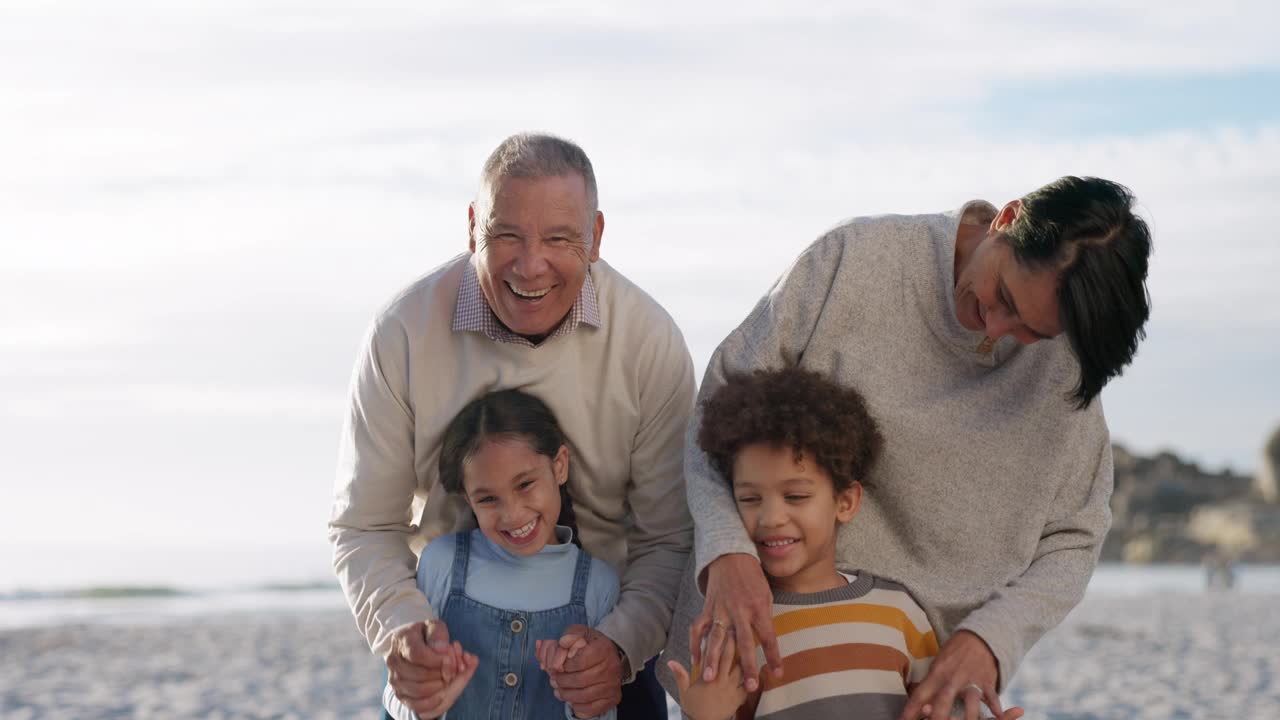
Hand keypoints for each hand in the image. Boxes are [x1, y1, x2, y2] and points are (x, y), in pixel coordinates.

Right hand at [386, 620, 458, 716]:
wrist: (411, 647)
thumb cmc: (427, 637)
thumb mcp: (435, 628)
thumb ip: (439, 635)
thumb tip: (442, 649)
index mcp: (403, 639)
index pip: (417, 654)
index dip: (437, 660)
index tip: (449, 659)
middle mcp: (394, 659)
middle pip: (419, 674)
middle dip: (441, 674)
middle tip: (452, 670)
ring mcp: (394, 677)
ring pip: (417, 690)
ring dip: (438, 687)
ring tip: (447, 679)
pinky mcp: (398, 692)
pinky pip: (414, 703)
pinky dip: (431, 701)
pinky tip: (441, 694)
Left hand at [544, 625, 621, 717]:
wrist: (609, 655)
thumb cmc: (590, 644)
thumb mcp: (580, 633)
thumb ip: (569, 635)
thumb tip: (562, 643)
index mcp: (604, 648)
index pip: (580, 660)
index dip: (565, 664)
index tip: (559, 665)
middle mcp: (612, 668)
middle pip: (580, 680)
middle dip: (562, 681)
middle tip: (554, 678)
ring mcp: (613, 685)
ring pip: (583, 696)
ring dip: (566, 694)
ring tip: (558, 689)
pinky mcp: (611, 699)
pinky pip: (591, 709)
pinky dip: (576, 706)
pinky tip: (570, 699)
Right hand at [667, 632, 748, 719]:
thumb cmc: (694, 707)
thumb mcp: (685, 691)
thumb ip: (680, 674)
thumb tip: (670, 661)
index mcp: (710, 677)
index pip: (715, 655)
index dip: (719, 642)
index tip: (722, 629)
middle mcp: (723, 680)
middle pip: (731, 658)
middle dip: (733, 643)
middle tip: (735, 632)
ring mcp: (733, 689)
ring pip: (742, 669)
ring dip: (743, 659)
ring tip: (746, 648)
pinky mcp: (739, 698)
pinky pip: (748, 685)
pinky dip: (750, 677)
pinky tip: (752, 671)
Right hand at [690, 553, 780, 692]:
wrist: (730, 556)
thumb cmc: (752, 577)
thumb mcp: (765, 594)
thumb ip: (764, 617)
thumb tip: (766, 640)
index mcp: (757, 607)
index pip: (768, 636)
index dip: (773, 656)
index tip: (778, 673)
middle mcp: (739, 611)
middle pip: (743, 643)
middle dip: (747, 666)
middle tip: (749, 686)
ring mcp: (720, 610)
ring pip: (716, 639)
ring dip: (713, 660)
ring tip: (710, 679)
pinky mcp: (707, 608)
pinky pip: (698, 628)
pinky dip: (695, 644)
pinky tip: (694, 660)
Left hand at [899, 630, 1017, 719]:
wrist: (978, 638)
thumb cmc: (954, 654)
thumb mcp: (937, 665)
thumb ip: (929, 684)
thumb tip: (917, 704)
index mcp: (936, 673)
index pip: (920, 694)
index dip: (910, 710)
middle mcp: (952, 678)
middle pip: (943, 700)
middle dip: (937, 716)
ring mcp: (971, 680)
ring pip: (969, 701)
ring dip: (967, 716)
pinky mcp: (987, 681)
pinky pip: (992, 697)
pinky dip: (995, 707)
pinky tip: (996, 716)